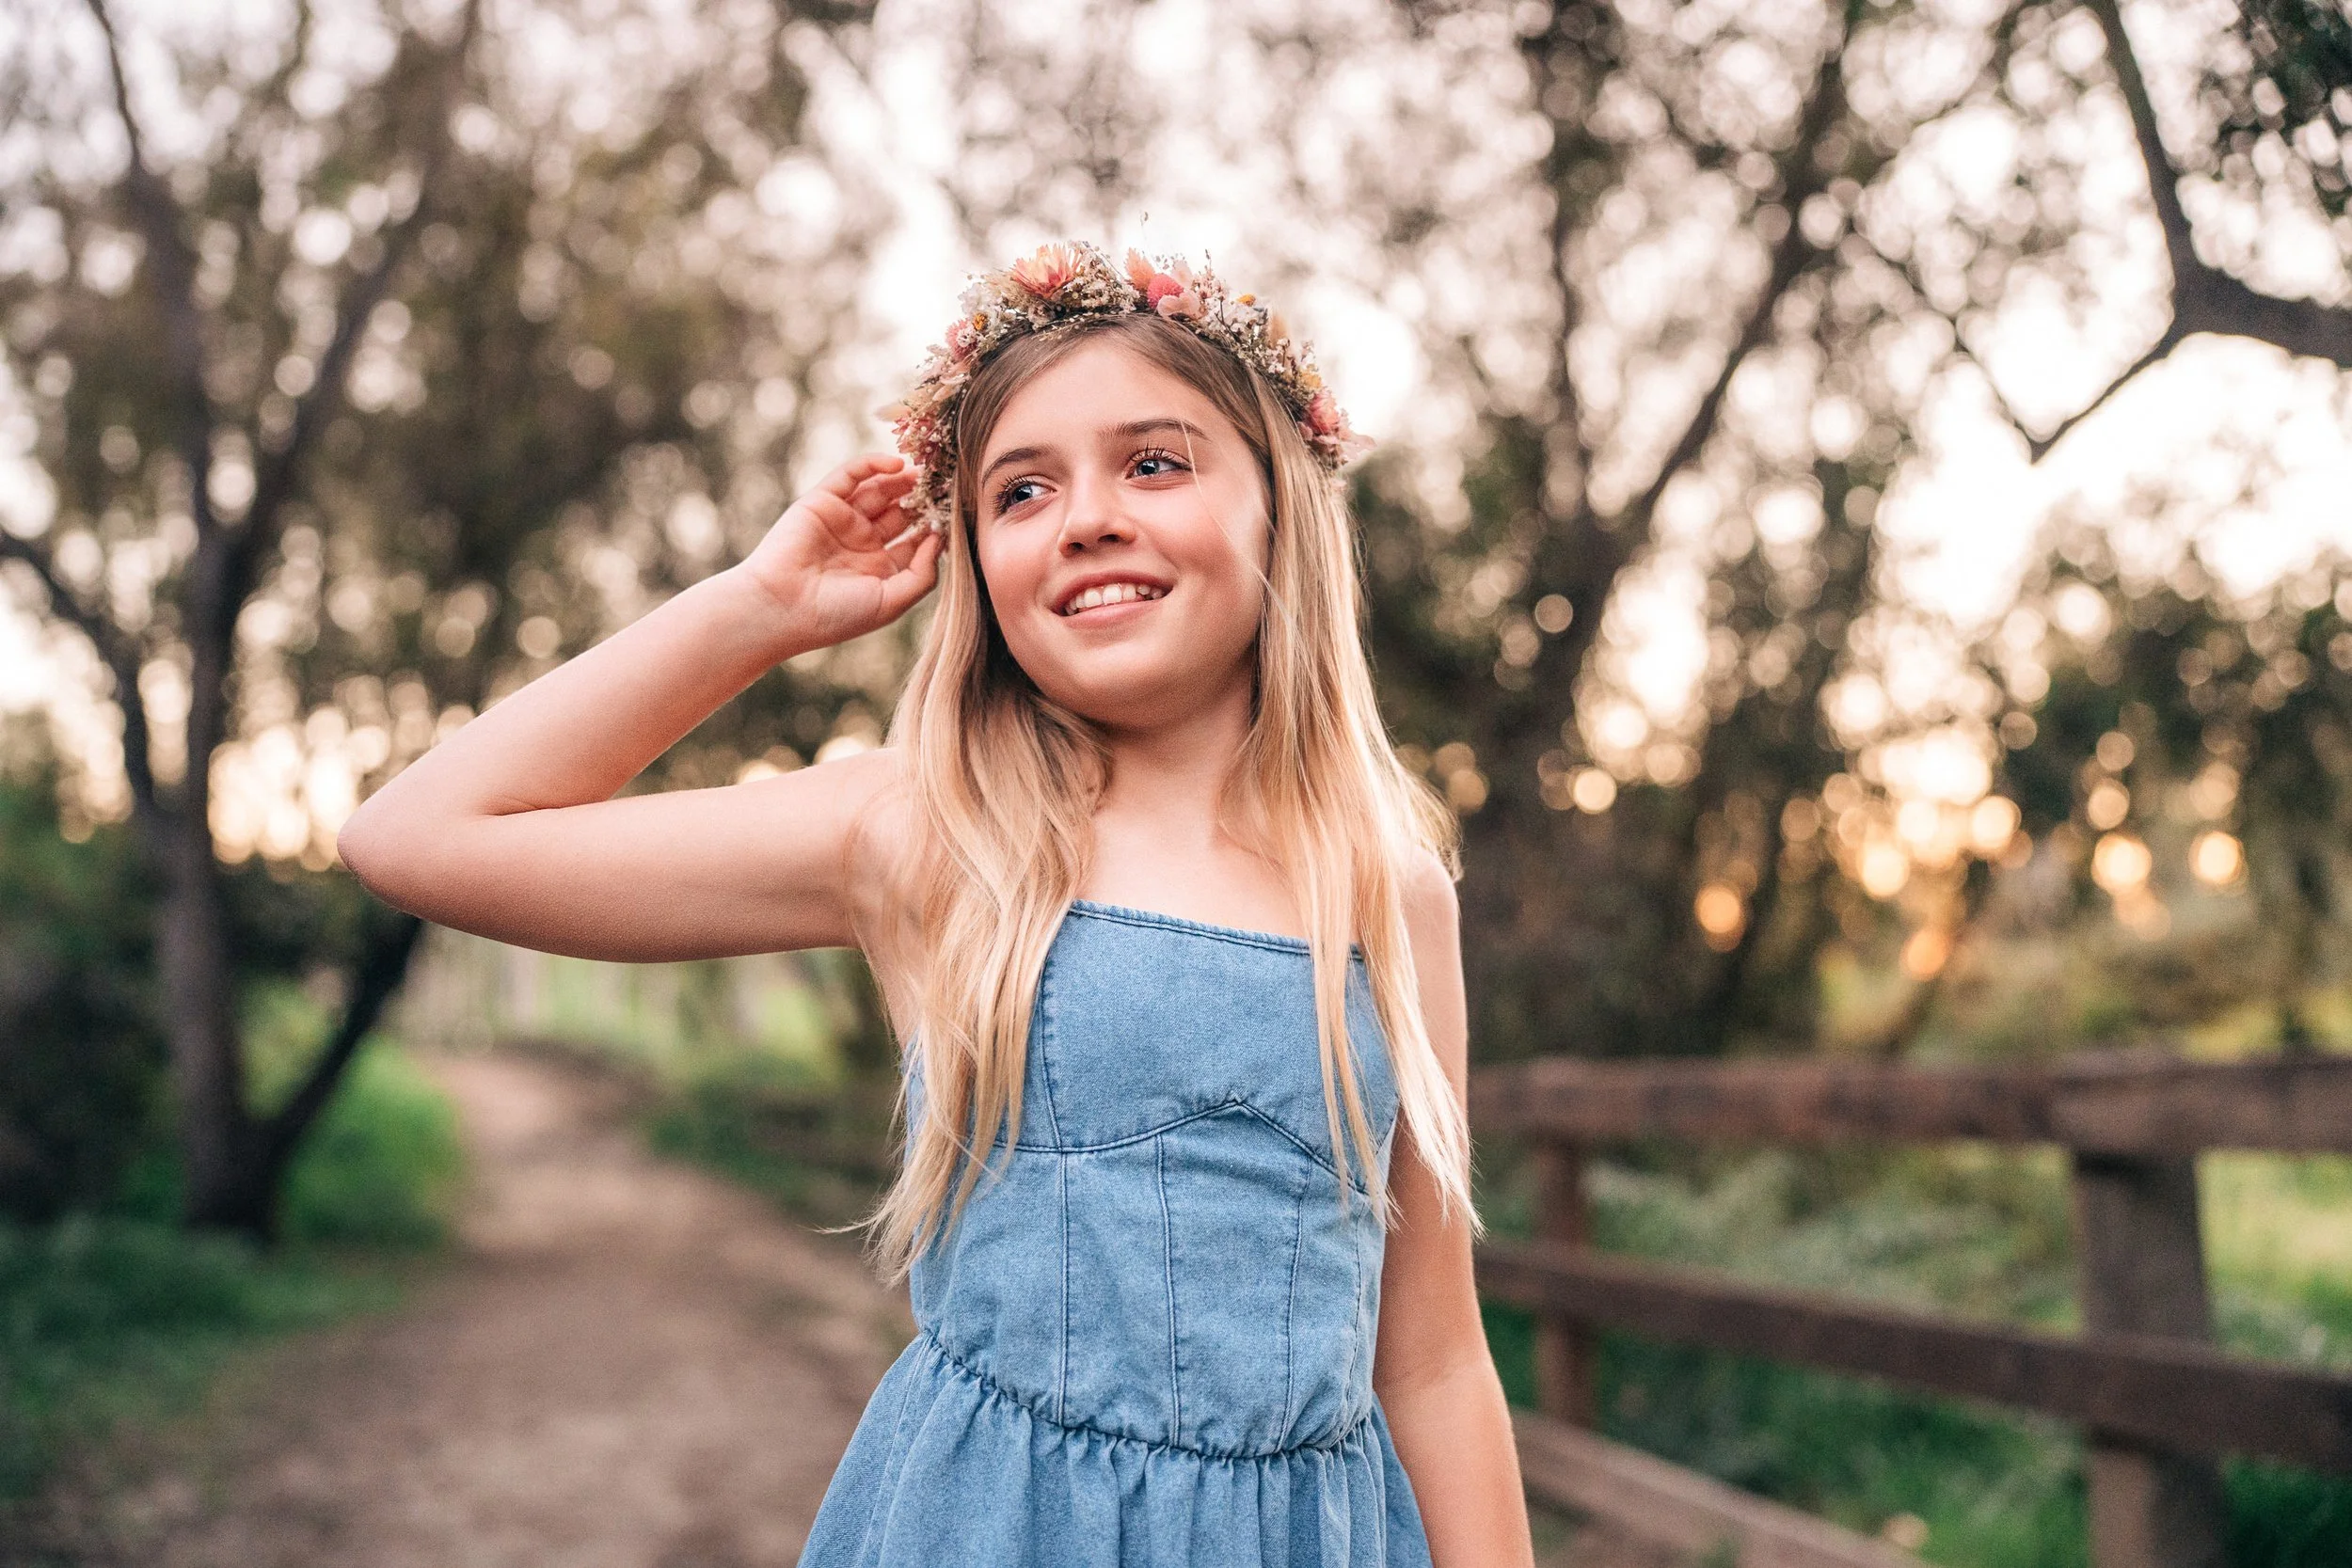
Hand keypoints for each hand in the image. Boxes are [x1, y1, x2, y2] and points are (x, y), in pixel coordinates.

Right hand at [734, 454, 941, 651]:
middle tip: (947, 483)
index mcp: (880, 569)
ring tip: (927, 471)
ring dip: (904, 479)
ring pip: (880, 490)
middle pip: (901, 511)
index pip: (916, 540)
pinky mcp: (822, 501)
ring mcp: (843, 520)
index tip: (959, 513)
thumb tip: (940, 539)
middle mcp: (863, 542)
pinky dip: (873, 465)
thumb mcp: (891, 602)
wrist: (780, 608)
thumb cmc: (836, 615)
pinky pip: (851, 475)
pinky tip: (897, 465)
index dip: (936, 526)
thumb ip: (922, 574)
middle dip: (923, 497)